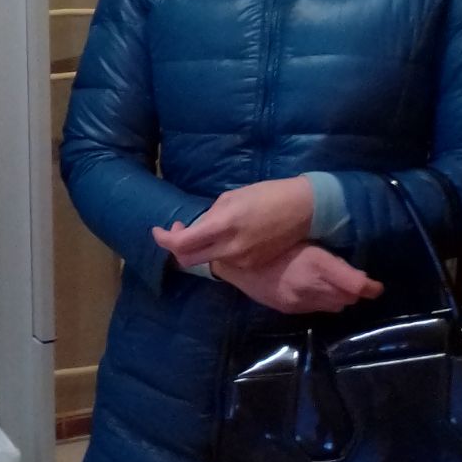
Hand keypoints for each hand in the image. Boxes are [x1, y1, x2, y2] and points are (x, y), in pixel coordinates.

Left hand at [153, 178, 314, 269]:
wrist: (304, 209)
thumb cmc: (267, 194)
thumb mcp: (232, 197)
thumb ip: (210, 216)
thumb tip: (196, 228)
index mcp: (223, 226)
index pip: (182, 243)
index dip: (164, 238)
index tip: (158, 230)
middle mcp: (230, 249)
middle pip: (189, 260)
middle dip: (176, 247)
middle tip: (178, 231)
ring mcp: (242, 261)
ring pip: (207, 260)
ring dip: (199, 248)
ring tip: (207, 229)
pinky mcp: (252, 266)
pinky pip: (226, 261)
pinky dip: (218, 251)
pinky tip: (226, 237)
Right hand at [211, 243, 382, 313]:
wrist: (234, 262)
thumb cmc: (269, 240)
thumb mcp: (301, 238)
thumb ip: (326, 251)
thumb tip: (349, 260)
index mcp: (316, 263)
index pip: (355, 285)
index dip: (370, 287)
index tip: (376, 286)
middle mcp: (310, 286)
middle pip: (348, 298)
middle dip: (355, 290)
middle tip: (355, 279)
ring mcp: (299, 301)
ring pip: (335, 306)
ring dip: (340, 297)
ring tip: (337, 284)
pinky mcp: (289, 308)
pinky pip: (317, 309)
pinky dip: (323, 301)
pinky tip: (316, 289)